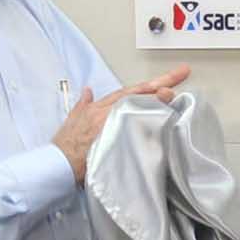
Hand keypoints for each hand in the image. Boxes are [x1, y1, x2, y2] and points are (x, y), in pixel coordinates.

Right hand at [52, 67, 191, 181]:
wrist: (59, 164)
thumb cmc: (66, 144)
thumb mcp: (73, 118)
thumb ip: (84, 103)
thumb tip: (88, 91)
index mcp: (101, 106)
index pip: (132, 90)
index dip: (152, 83)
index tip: (171, 78)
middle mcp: (108, 112)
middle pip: (139, 94)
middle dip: (161, 83)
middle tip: (181, 75)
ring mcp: (111, 124)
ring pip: (137, 107)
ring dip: (156, 99)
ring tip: (173, 92)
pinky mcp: (114, 140)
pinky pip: (132, 129)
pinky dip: (145, 122)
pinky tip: (160, 118)